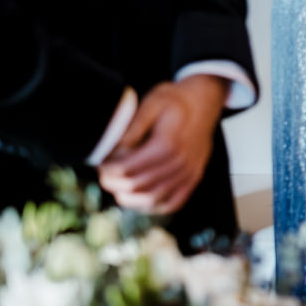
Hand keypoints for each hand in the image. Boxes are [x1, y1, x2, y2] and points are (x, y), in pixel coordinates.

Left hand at [97, 74, 227, 214]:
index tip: (100, 163)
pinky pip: (172, 202)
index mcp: (167, 144)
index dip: (107, 170)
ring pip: (152, 199)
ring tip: (118, 187)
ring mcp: (189, 172)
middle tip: (104, 175)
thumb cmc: (176, 99)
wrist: (206, 100)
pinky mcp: (194, 178)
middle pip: (137, 186)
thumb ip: (133, 127)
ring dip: (129, 197)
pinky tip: (140, 198)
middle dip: (114, 183)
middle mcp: (180, 162)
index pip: (127, 169)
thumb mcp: (152, 102)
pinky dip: (153, 206)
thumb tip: (115, 149)